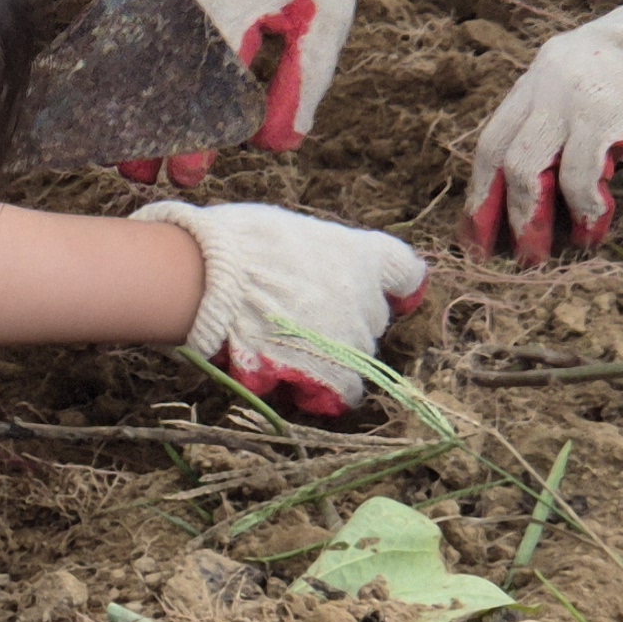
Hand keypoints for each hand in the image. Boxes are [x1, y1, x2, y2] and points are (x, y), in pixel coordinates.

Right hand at [137, 200, 427, 418]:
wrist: (216, 283)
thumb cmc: (241, 245)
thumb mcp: (287, 230)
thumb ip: (313, 254)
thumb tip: (302, 266)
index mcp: (361, 255)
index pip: (405, 272)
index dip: (396, 285)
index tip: (387, 291)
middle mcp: (368, 297)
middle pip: (372, 317)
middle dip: (345, 319)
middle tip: (305, 318)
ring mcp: (353, 339)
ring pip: (357, 355)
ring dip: (331, 355)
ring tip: (290, 352)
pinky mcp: (335, 374)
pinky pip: (346, 390)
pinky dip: (327, 391)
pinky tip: (302, 386)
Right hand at [140, 0, 381, 183]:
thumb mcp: (325, 19)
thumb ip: (301, 81)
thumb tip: (274, 144)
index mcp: (237, 4)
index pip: (208, 83)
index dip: (196, 133)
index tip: (187, 172)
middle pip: (159, 72)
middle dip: (146, 128)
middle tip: (138, 175)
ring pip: (141, 50)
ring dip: (128, 100)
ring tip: (116, 146)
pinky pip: (140, 27)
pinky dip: (125, 64)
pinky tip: (112, 93)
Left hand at [465, 0, 622, 261]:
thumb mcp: (606, 74)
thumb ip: (579, 112)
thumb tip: (565, 173)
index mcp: (544, 68)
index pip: (496, 133)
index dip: (483, 183)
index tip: (478, 221)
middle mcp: (547, 80)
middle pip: (498, 153)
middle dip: (488, 208)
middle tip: (489, 251)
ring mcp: (571, 97)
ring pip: (526, 170)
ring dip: (529, 219)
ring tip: (539, 254)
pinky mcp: (601, 114)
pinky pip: (577, 174)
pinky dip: (582, 207)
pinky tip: (592, 227)